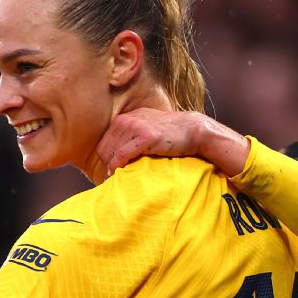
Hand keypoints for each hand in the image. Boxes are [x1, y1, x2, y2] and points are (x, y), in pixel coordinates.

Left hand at [95, 108, 248, 175]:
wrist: (193, 130)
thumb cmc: (171, 135)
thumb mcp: (147, 129)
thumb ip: (131, 137)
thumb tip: (118, 157)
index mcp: (125, 118)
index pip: (104, 142)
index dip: (106, 159)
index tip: (111, 171)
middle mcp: (126, 120)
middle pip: (104, 148)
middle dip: (107, 164)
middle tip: (113, 178)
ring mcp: (135, 127)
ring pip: (111, 152)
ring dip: (112, 167)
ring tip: (117, 178)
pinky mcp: (145, 137)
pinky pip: (122, 154)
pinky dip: (117, 165)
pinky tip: (119, 172)